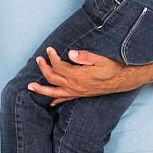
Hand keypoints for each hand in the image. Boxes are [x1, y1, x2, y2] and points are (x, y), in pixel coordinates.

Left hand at [28, 47, 152, 105]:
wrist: (122, 80)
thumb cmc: (112, 68)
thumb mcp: (101, 59)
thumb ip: (85, 56)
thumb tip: (71, 53)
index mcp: (78, 75)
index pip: (58, 66)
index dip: (52, 57)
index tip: (49, 49)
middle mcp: (74, 85)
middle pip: (52, 78)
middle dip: (43, 68)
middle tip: (38, 59)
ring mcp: (76, 92)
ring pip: (54, 92)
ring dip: (41, 89)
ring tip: (29, 87)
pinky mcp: (80, 94)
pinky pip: (64, 99)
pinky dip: (55, 100)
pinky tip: (50, 102)